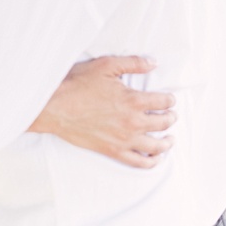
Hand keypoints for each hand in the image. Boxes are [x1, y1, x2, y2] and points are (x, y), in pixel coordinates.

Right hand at [29, 55, 176, 168]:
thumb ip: (133, 63)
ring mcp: (123, 139)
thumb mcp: (107, 66)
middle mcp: (132, 122)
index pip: (164, 101)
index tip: (169, 99)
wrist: (53, 107)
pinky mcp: (112, 151)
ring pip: (156, 146)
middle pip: (164, 123)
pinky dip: (151, 162)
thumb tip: (154, 63)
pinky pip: (138, 162)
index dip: (170, 99)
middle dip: (171, 118)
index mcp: (133, 100)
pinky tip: (155, 158)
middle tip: (171, 115)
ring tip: (170, 139)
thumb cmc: (78, 84)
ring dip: (167, 142)